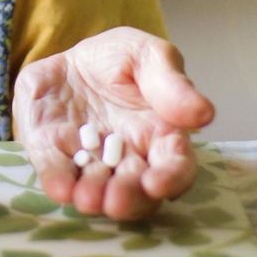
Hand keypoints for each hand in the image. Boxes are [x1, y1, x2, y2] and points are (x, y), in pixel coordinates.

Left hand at [13, 26, 214, 220]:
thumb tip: (203, 114)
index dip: (170, 178)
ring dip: (94, 198)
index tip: (157, 184)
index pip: (175, 165)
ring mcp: (89, 161)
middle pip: (136, 189)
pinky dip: (58, 182)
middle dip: (127, 199)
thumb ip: (171, 83)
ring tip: (87, 199)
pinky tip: (60, 188)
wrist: (70, 58)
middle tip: (116, 201)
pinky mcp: (53, 154)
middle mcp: (127, 159)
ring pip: (97, 188)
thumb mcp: (148, 56)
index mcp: (159, 136)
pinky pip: (56, 172)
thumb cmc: (120, 59)